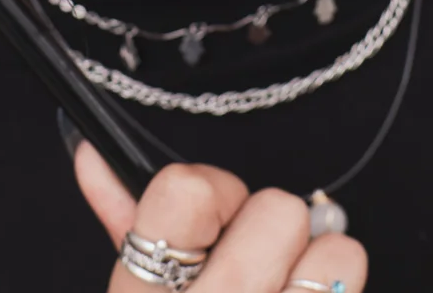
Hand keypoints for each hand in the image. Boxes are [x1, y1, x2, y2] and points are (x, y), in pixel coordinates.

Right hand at [75, 144, 367, 292]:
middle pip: (278, 210)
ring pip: (337, 252)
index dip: (214, 191)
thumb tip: (95, 154)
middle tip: (260, 260)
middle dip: (276, 227)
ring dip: (325, 264)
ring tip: (293, 291)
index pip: (185, 191)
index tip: (216, 218)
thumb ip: (121, 224)